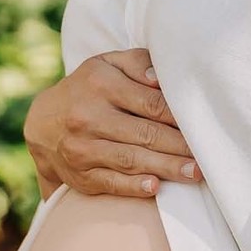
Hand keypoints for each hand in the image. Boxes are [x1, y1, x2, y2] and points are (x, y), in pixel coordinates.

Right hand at [23, 47, 203, 200]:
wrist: (42, 123)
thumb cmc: (89, 88)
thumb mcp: (108, 64)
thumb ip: (137, 63)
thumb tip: (160, 77)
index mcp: (101, 83)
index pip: (150, 102)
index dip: (179, 116)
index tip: (203, 126)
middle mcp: (89, 116)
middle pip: (145, 134)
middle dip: (179, 147)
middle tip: (208, 157)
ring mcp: (82, 148)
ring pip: (130, 159)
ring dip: (166, 168)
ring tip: (193, 174)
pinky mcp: (79, 174)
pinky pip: (109, 182)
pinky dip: (132, 186)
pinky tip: (155, 187)